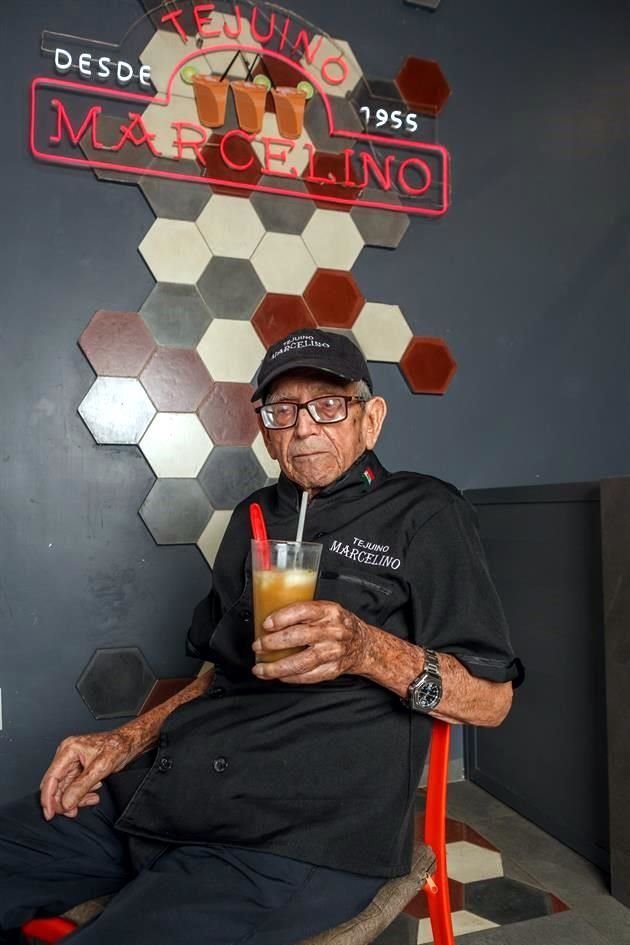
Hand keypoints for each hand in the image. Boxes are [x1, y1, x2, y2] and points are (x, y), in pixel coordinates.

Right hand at [40, 729, 137, 820]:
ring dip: (77, 798)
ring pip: (66, 788)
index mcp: (69, 749)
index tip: (50, 813)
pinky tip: (93, 793)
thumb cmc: (117, 746)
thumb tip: (66, 802)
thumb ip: (81, 786)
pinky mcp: (79, 769)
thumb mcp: (100, 768)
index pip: (51, 777)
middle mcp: (67, 755)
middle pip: (56, 785)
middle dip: (64, 801)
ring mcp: (73, 762)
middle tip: (73, 811)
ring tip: (91, 798)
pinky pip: (74, 787)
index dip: (48, 798)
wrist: (129, 742)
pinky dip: (82, 794)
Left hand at [251, 600, 369, 683]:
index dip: (282, 618)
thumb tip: (269, 619)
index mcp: (328, 611)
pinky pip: (309, 676)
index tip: (266, 624)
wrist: (363, 643)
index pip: (303, 611)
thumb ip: (303, 613)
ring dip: (277, 667)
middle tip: (258, 646)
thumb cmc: (338, 624)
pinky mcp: (333, 669)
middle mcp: (333, 631)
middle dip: (273, 643)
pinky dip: (291, 677)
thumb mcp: (325, 610)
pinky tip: (278, 676)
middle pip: (299, 637)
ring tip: (260, 669)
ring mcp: (334, 652)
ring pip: (302, 661)